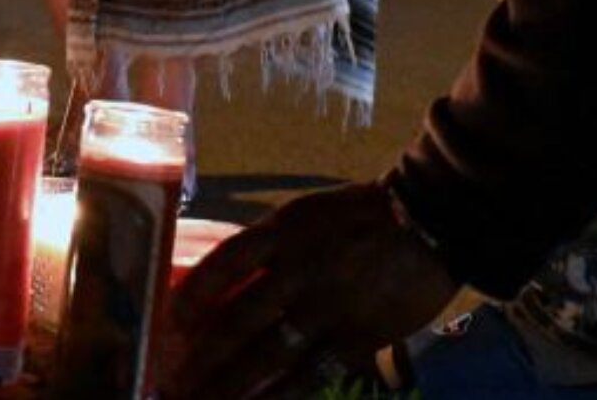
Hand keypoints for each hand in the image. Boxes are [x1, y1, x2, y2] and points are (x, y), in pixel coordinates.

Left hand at [160, 181, 459, 399]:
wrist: (426, 222)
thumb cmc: (358, 216)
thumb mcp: (304, 216)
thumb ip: (267, 247)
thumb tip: (223, 284)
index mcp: (283, 232)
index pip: (224, 264)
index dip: (194, 295)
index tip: (170, 320)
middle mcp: (300, 270)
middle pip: (239, 319)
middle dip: (203, 354)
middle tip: (173, 378)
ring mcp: (328, 308)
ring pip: (268, 354)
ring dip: (230, 383)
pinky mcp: (354, 338)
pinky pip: (308, 373)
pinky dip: (277, 394)